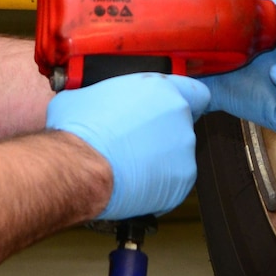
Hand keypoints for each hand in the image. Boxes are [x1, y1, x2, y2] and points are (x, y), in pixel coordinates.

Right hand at [45, 73, 211, 220]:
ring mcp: (184, 150)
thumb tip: (93, 103)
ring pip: (176, 156)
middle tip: (134, 143)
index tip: (173, 112)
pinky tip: (132, 184)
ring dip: (159, 160)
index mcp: (161, 90)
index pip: (195, 91)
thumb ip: (107, 96)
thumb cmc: (81, 129)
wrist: (80, 167)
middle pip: (180, 125)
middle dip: (161, 135)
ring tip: (128, 167)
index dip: (185, 101)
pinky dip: (157, 186)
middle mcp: (178, 116)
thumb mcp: (87, 95)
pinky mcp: (182, 181)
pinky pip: (172, 183)